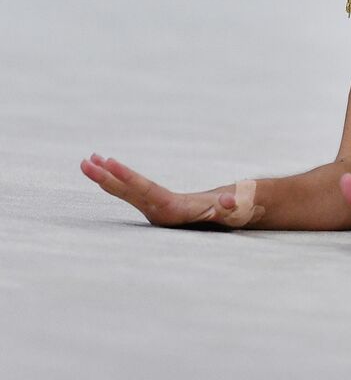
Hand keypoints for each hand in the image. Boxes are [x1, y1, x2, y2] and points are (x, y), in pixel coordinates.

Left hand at [79, 153, 259, 228]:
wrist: (233, 218)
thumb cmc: (236, 212)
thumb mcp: (237, 210)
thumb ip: (232, 207)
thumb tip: (230, 202)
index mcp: (175, 212)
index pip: (147, 191)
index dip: (128, 178)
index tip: (109, 164)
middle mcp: (159, 213)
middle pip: (129, 193)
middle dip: (106, 178)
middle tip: (85, 163)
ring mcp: (155, 210)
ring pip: (126, 192)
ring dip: (106, 177)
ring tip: (88, 160)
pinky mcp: (154, 205)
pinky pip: (131, 190)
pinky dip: (118, 178)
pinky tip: (106, 168)